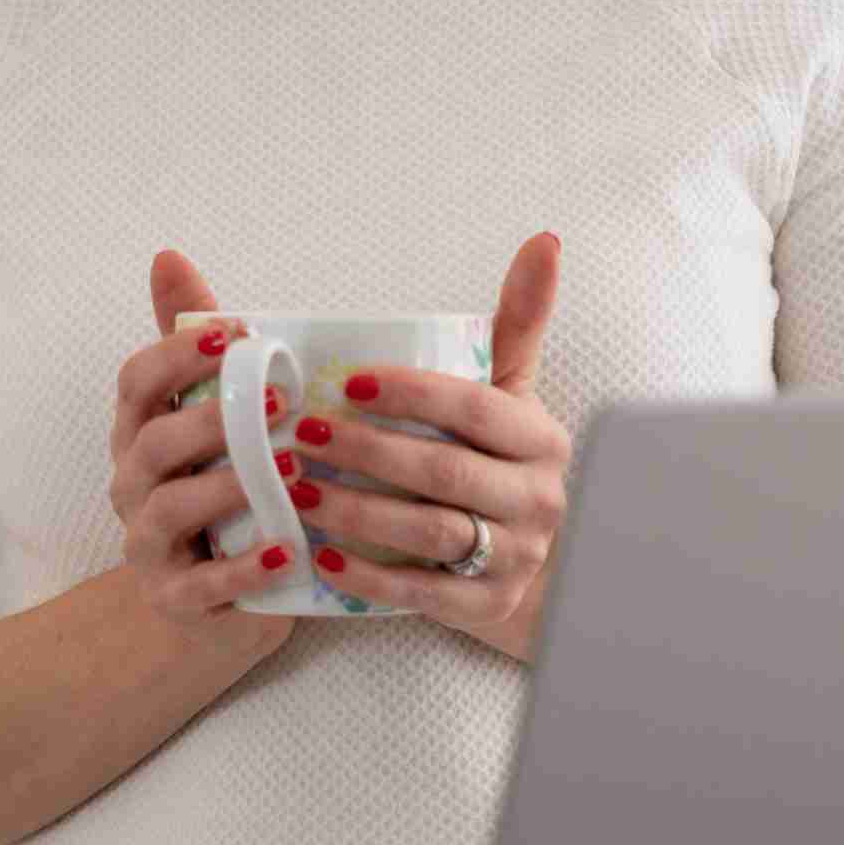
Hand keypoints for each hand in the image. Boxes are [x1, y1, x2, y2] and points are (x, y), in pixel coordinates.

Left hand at [289, 233, 571, 663]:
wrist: (533, 561)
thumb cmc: (502, 459)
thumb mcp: (512, 391)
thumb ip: (518, 320)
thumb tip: (544, 238)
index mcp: (539, 437)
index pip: (474, 407)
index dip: (411, 393)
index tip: (346, 379)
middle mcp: (538, 497)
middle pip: (447, 472)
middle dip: (369, 452)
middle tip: (300, 434)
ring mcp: (517, 556)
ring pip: (433, 533)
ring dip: (360, 512)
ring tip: (298, 491)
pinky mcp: (489, 606)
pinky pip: (424, 593)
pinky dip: (370, 575)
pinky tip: (320, 555)